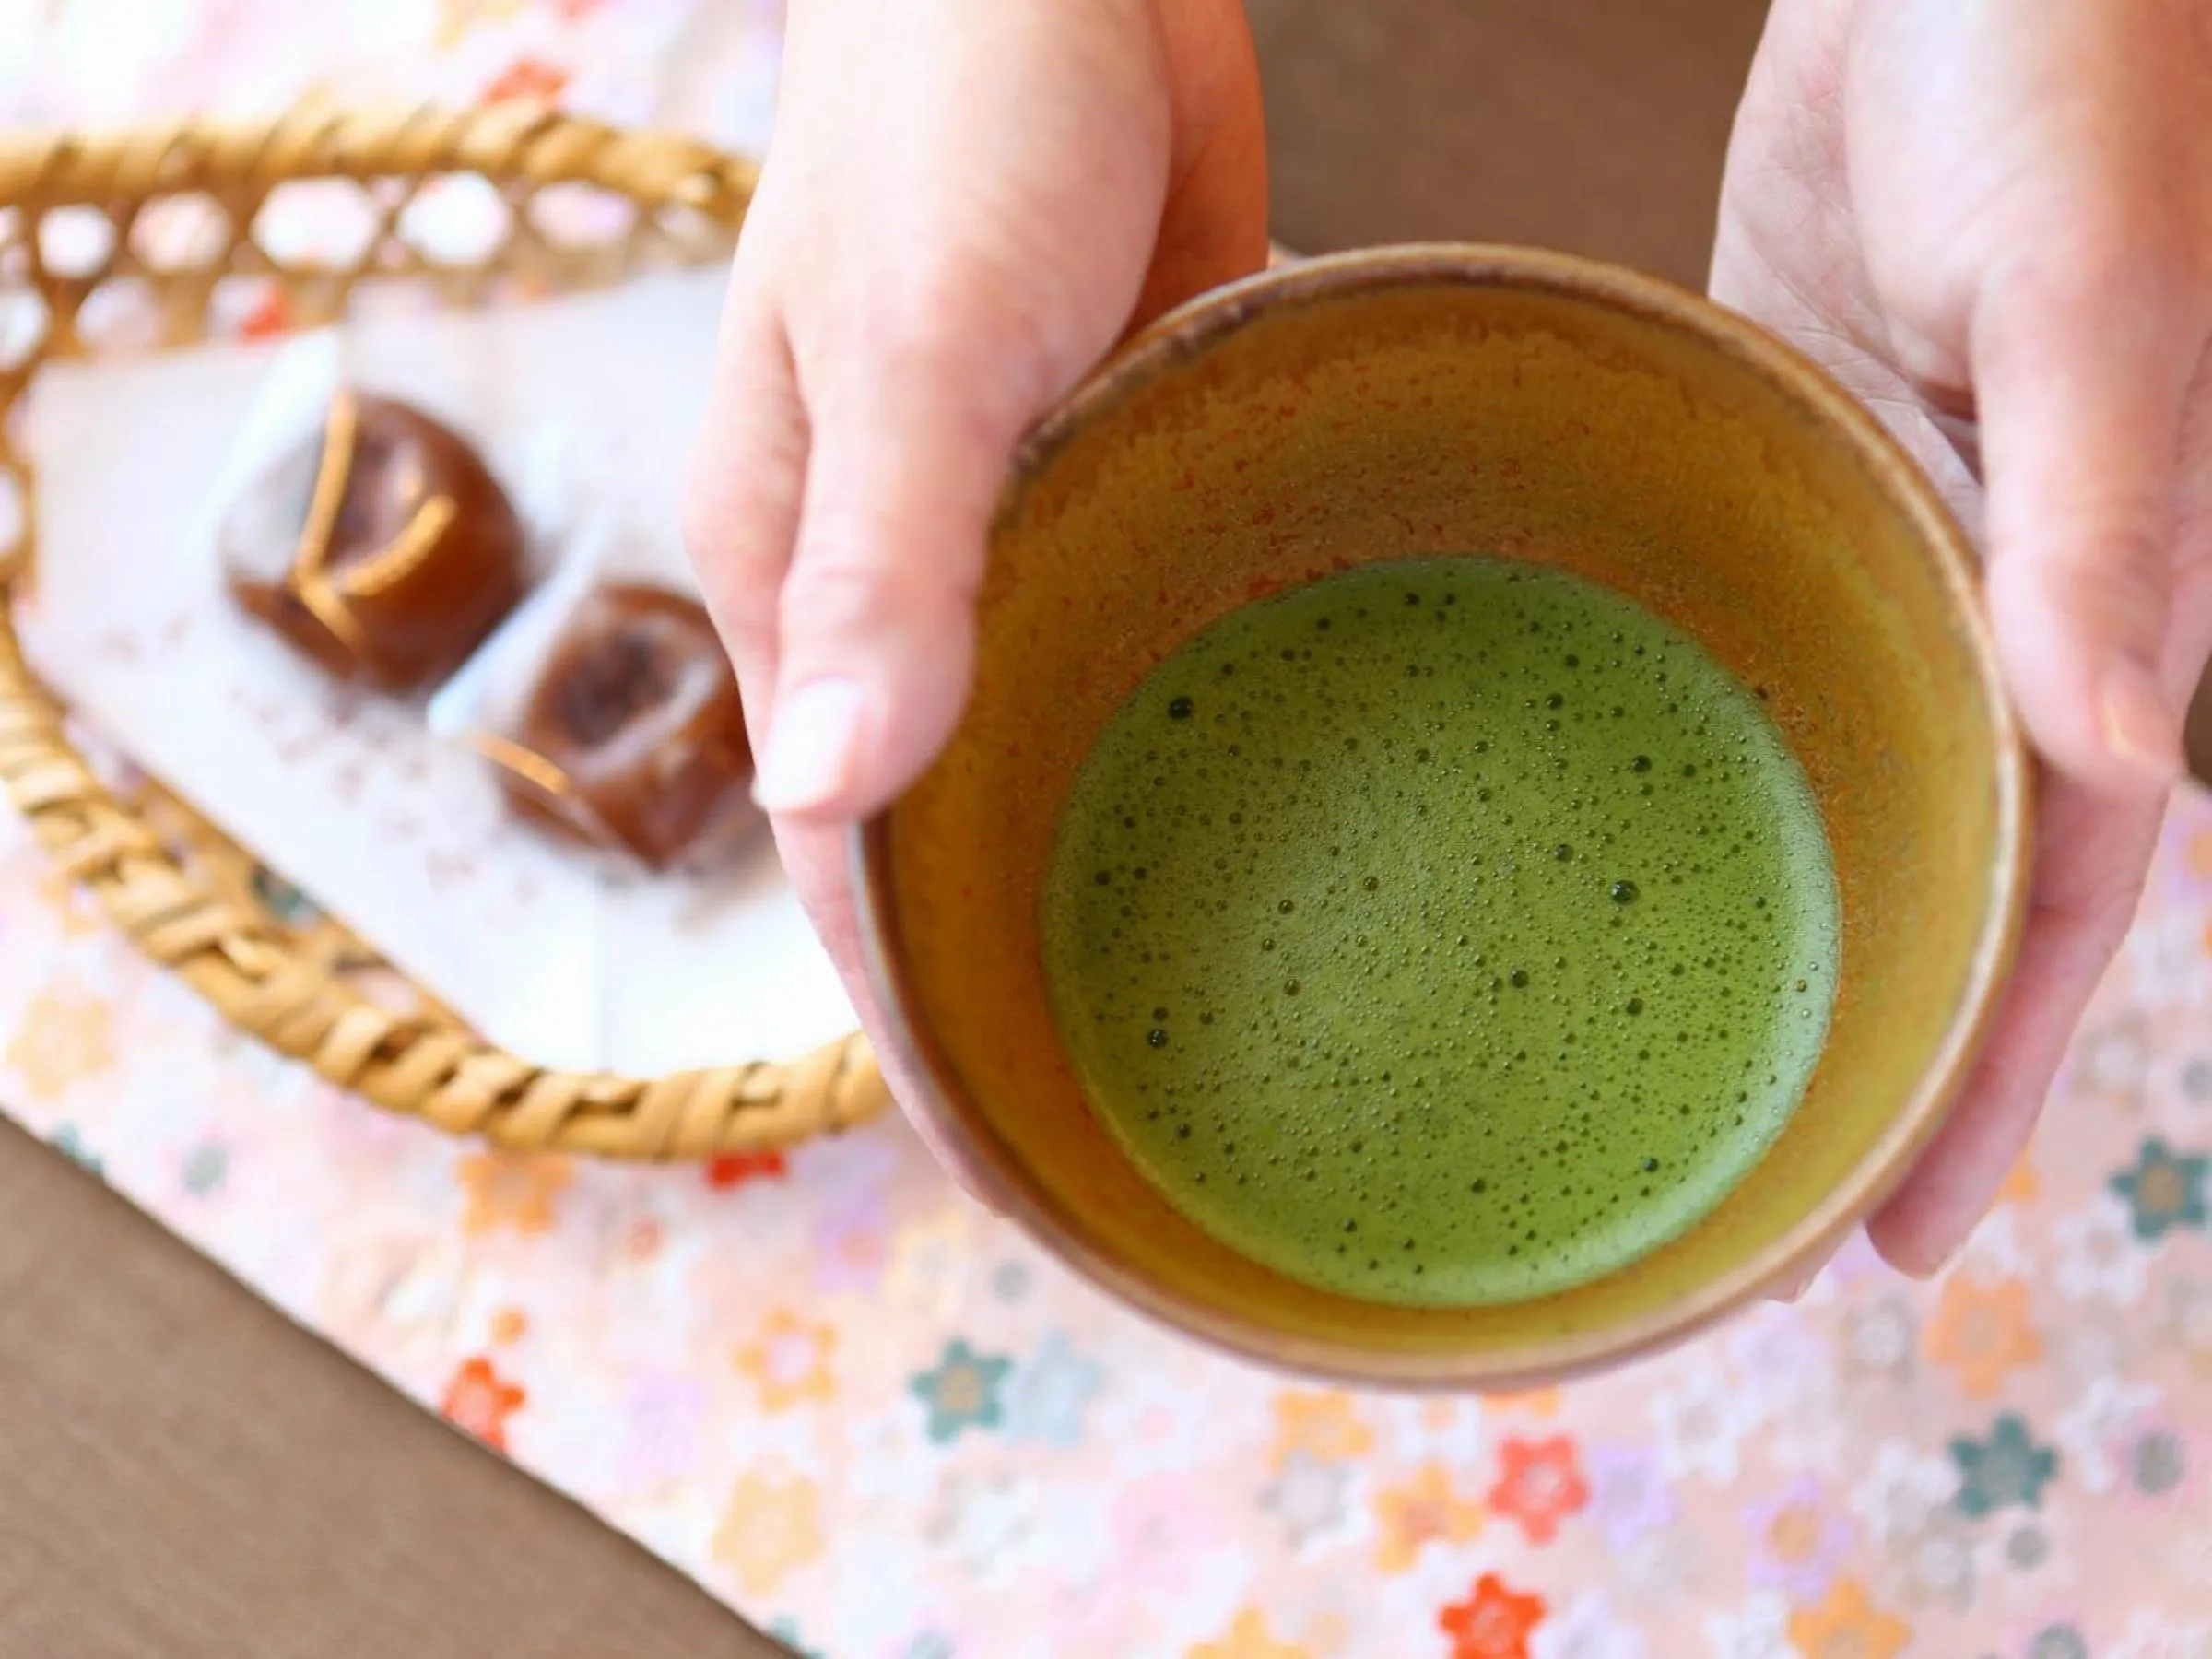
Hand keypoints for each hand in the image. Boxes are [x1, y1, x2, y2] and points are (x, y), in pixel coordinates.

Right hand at [682, 0, 1267, 1171]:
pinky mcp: (1128, 472)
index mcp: (802, 582)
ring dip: (1130, 853)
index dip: (912, 1009)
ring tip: (1259, 999)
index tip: (1011, 1149)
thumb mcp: (917, 343)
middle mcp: (904, 587)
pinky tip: (1308, 793)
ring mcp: (1021, 536)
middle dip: (1032, 966)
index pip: (838, 853)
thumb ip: (885, 562)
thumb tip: (826, 798)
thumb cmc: (951, 114)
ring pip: (1062, 742)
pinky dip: (1206, 717)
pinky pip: (1156, 632)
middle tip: (1169, 1117)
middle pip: (953, 828)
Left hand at [1713, 0, 2211, 1275]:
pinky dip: (1684, 730)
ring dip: (1767, 910)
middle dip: (1854, 1040)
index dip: (1983, 1087)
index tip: (1885, 1247)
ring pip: (1831, 773)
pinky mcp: (1775, 456)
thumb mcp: (2098, 298)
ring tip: (1640, 1049)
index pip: (2053, 909)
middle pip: (1929, 877)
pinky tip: (1586, 808)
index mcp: (2092, 611)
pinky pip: (1737, 627)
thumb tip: (2122, 753)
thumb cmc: (2078, 71)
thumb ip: (2101, 518)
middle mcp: (1987, 606)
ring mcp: (1875, 540)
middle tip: (1727, 1194)